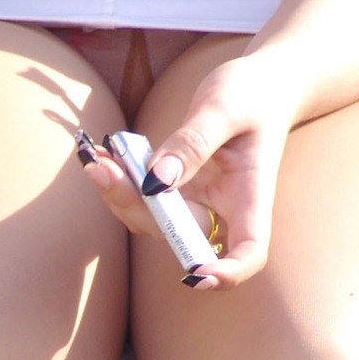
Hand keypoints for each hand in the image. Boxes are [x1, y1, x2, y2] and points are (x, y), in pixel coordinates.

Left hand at [79, 57, 294, 288]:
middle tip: (104, 169)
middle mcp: (224, 209)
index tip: (196, 274)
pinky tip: (105, 156)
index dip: (226, 273)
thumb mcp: (225, 108)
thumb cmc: (254, 95)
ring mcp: (199, 201)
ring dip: (122, 197)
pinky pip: (147, 199)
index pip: (249, 252)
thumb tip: (155, 180)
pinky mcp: (179, 189)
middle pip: (183, 238)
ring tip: (98, 158)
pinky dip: (122, 183)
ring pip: (156, 222)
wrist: (260, 85)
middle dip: (139, 212)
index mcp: (251, 196)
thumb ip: (192, 143)